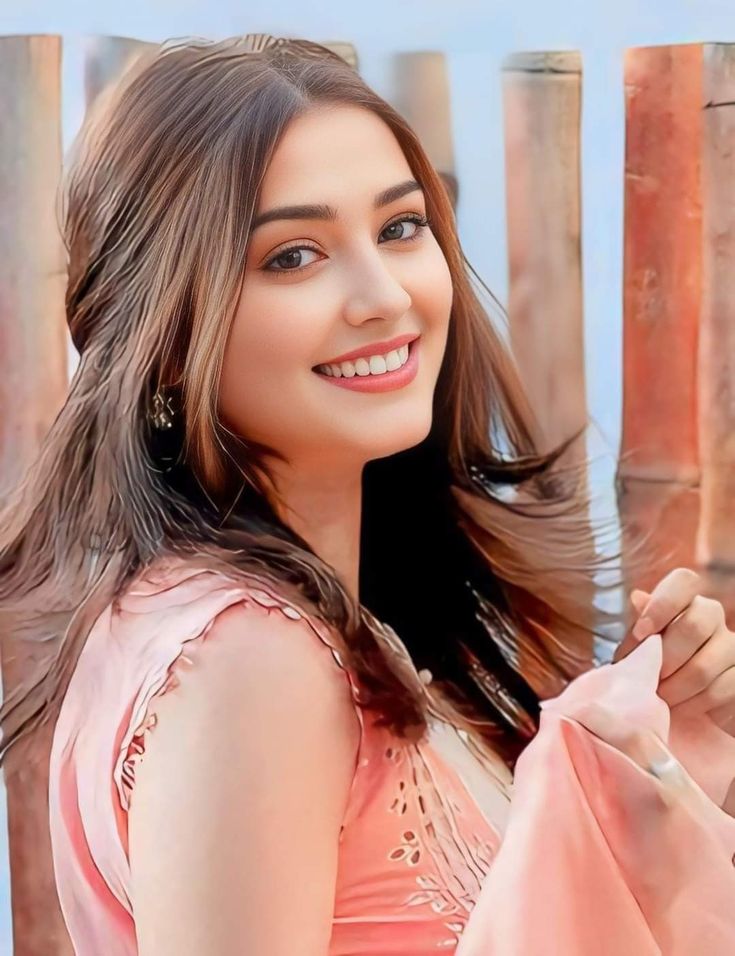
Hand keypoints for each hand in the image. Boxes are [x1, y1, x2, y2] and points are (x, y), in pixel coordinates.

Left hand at [614, 568, 734, 731]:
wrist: (680, 704)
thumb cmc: (655, 666)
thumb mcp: (640, 645)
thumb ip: (640, 624)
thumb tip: (637, 597)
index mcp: (684, 601)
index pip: (684, 581)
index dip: (662, 603)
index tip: (640, 632)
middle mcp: (712, 616)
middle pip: (694, 624)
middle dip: (664, 657)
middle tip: (647, 677)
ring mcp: (732, 646)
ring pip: (703, 666)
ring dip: (673, 688)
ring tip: (657, 698)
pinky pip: (720, 690)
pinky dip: (692, 704)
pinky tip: (678, 709)